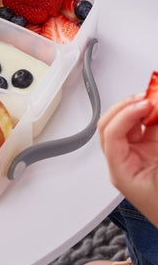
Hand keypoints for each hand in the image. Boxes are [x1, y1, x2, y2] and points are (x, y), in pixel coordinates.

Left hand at [98, 93, 157, 227]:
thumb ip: (156, 138)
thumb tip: (155, 111)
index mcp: (121, 171)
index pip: (111, 133)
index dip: (126, 114)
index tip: (145, 103)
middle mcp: (124, 162)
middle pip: (113, 125)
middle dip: (128, 106)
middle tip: (147, 94)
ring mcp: (137, 157)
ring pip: (129, 125)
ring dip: (139, 109)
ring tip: (153, 97)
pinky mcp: (150, 154)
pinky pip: (145, 131)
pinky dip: (150, 118)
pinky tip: (156, 109)